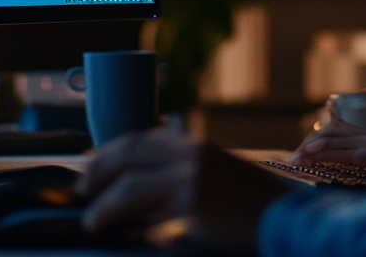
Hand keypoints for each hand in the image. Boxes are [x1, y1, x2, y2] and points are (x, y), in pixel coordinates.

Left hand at [76, 128, 288, 253]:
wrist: (284, 218)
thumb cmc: (254, 208)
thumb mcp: (219, 181)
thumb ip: (185, 181)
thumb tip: (149, 199)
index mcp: (197, 146)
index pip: (143, 139)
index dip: (112, 152)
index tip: (93, 164)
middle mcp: (191, 153)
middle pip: (130, 151)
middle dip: (99, 168)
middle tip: (82, 186)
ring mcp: (190, 175)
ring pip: (129, 183)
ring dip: (103, 200)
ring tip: (91, 216)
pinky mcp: (191, 200)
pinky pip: (141, 208)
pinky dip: (117, 215)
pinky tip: (105, 225)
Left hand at [288, 117, 365, 170]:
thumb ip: (359, 160)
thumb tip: (333, 166)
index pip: (334, 128)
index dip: (314, 138)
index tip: (301, 154)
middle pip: (329, 130)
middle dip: (308, 143)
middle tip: (293, 159)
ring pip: (330, 140)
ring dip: (309, 151)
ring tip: (295, 162)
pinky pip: (340, 153)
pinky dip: (321, 157)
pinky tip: (310, 164)